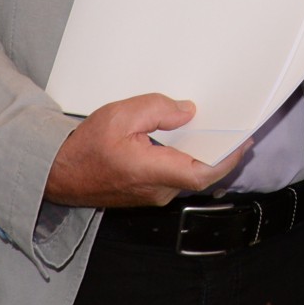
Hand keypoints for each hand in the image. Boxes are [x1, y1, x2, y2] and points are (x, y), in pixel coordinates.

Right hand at [44, 94, 249, 207]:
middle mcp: (157, 190)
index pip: (200, 173)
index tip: (243, 142)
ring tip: (214, 127)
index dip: (227, 159)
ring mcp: (154, 194)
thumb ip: (156, 110)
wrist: (60, 173)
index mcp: (150, 172)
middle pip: (199, 172)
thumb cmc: (86, 147)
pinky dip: (188, 156)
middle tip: (234, 126)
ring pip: (188, 173)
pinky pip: (177, 175)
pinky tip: (189, 138)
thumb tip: (187, 112)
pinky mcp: (149, 192)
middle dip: (219, 150)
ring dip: (203, 152)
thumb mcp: (120, 116)